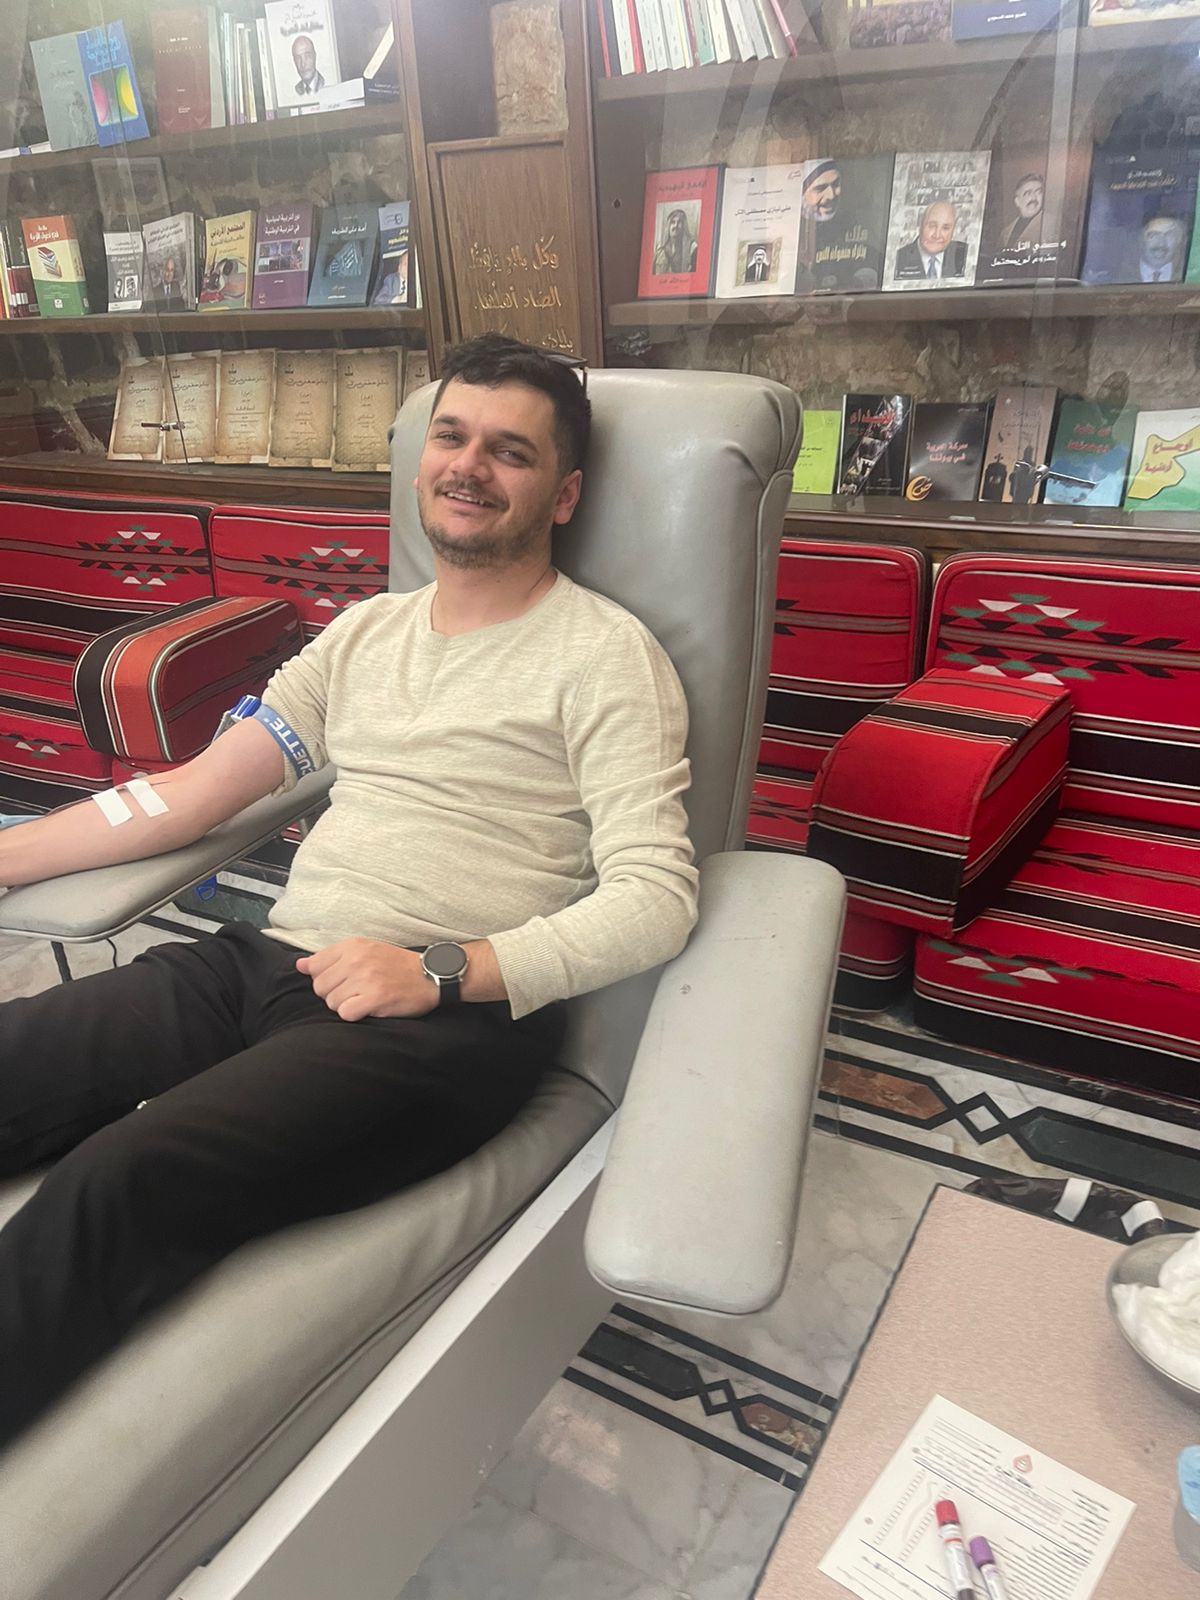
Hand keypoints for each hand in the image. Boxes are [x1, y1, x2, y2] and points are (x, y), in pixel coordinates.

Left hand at [296, 938, 437, 1021]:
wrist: (430, 976)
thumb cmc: (396, 965)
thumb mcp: (364, 951)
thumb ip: (330, 958)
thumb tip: (299, 966)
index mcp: (352, 945)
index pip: (314, 966)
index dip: (326, 978)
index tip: (344, 979)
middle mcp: (356, 959)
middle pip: (320, 987)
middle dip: (334, 994)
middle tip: (356, 991)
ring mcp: (365, 978)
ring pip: (331, 1002)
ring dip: (346, 1005)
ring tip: (365, 998)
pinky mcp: (374, 998)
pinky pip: (345, 1013)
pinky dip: (355, 1015)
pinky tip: (369, 1007)